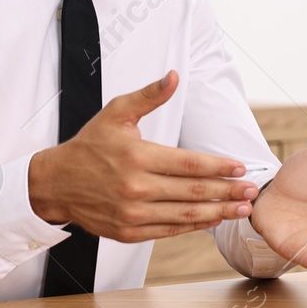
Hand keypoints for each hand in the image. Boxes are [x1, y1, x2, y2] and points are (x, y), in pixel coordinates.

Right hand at [28, 71, 256, 242]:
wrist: (54, 183)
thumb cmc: (89, 146)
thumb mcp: (116, 113)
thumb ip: (149, 97)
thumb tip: (174, 76)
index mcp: (138, 157)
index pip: (189, 164)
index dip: (219, 167)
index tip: (241, 168)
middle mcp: (136, 187)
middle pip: (193, 191)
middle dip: (228, 192)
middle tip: (252, 192)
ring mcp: (131, 213)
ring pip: (184, 215)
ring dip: (218, 212)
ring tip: (242, 209)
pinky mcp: (127, 231)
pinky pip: (168, 231)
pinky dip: (193, 227)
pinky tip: (213, 220)